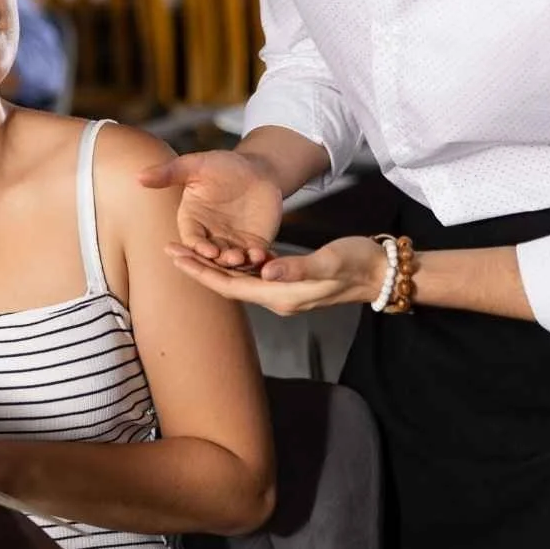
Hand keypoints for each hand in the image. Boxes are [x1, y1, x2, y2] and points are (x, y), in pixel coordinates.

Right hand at [140, 150, 282, 270]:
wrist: (257, 169)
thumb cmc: (223, 165)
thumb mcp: (195, 165)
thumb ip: (169, 173)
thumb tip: (138, 176)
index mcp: (192, 219)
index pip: (191, 238)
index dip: (197, 246)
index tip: (205, 249)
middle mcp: (210, 235)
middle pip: (210, 256)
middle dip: (217, 260)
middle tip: (227, 258)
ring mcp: (232, 242)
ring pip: (231, 261)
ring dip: (236, 263)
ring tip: (243, 257)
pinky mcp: (254, 244)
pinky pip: (253, 258)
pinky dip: (256, 260)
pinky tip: (261, 255)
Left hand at [166, 235, 387, 315]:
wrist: (381, 272)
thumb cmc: (357, 263)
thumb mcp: (328, 262)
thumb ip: (296, 267)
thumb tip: (266, 271)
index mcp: (280, 296)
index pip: (228, 287)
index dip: (200, 272)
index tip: (175, 256)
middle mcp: (277, 298)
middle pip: (227, 286)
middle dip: (197, 268)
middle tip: (169, 250)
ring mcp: (284, 292)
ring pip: (238, 281)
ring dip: (212, 267)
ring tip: (188, 249)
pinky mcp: (290, 282)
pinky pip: (253, 277)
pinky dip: (234, 265)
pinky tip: (223, 252)